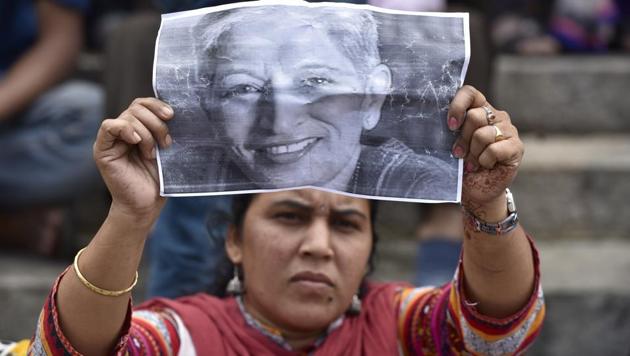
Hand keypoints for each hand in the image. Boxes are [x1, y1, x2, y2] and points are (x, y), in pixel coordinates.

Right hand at [93, 98, 173, 220]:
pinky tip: (136, 141)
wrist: (146, 205)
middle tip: (166, 143)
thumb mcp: (166, 150)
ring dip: (146, 133)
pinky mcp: (102, 150)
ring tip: (152, 153)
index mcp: (139, 128)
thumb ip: (165, 130)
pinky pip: (108, 127)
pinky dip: (124, 129)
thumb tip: (173, 110)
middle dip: (156, 122)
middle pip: (137, 108)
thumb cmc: (159, 180)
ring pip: (128, 117)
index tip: (171, 115)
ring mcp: (112, 140)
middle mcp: (124, 131)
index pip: (143, 103)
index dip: (157, 104)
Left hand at [447, 86, 523, 220]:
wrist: (476, 191)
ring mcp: (508, 130)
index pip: (470, 93)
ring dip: (473, 153)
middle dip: (463, 139)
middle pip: (474, 116)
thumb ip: (449, 131)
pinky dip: (485, 161)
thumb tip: (436, 123)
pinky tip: (485, 166)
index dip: (458, 106)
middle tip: (460, 154)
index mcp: (479, 109)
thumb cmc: (461, 166)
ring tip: (472, 163)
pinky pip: (494, 149)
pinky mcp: (517, 146)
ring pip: (483, 134)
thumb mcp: (450, 146)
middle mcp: (496, 116)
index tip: (450, 125)